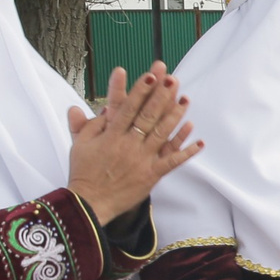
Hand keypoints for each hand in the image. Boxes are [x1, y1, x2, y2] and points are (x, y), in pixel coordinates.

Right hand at [68, 64, 202, 223]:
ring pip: (162, 135)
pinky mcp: (150, 175)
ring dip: (176, 116)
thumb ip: (89, 124)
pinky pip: (171, 162)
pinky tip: (199, 141)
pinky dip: (186, 152)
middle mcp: (128, 145)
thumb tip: (100, 108)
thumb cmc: (83, 172)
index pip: (128, 108)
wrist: (89, 202)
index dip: (140, 91)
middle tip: (173, 79)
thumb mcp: (81, 144)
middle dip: (161, 96)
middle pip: (148, 116)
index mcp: (111, 135)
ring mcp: (141, 160)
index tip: (150, 76)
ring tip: (186, 100)